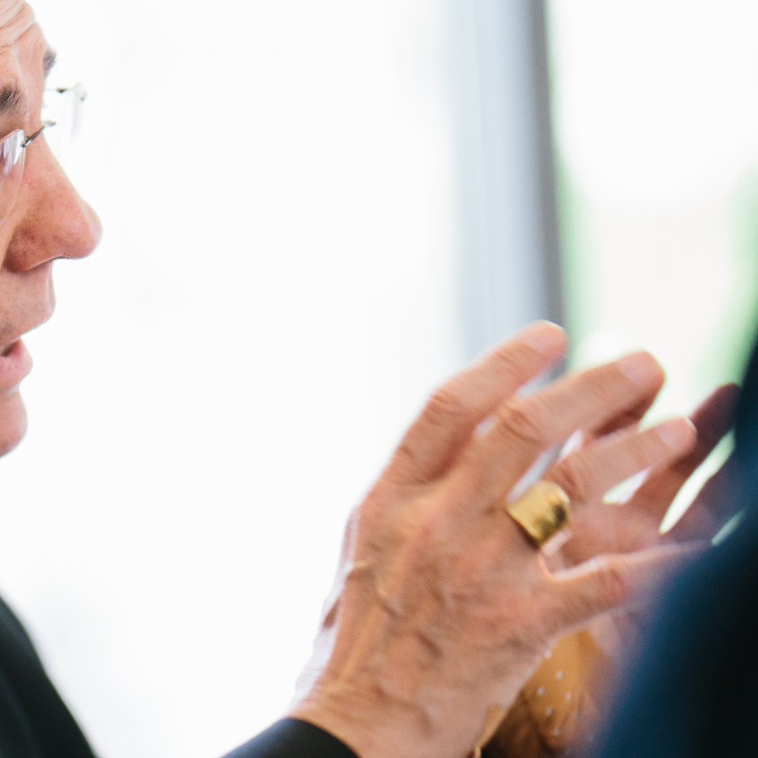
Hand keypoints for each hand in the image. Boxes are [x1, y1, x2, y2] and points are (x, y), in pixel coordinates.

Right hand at [290, 323, 707, 757]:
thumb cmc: (358, 637)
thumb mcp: (365, 547)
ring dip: (636, 451)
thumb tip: (451, 438)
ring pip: (571, 487)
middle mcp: (436, 521)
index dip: (503, 362)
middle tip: (641, 362)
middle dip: (591, 387)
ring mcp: (478, 570)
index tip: (550, 335)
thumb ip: (410, 491)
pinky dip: (657, 562)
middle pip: (522, 429)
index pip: (450, 407)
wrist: (358, 723)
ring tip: (682, 429)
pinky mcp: (519, 624)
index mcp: (392, 497)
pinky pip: (606, 579)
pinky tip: (697, 549)